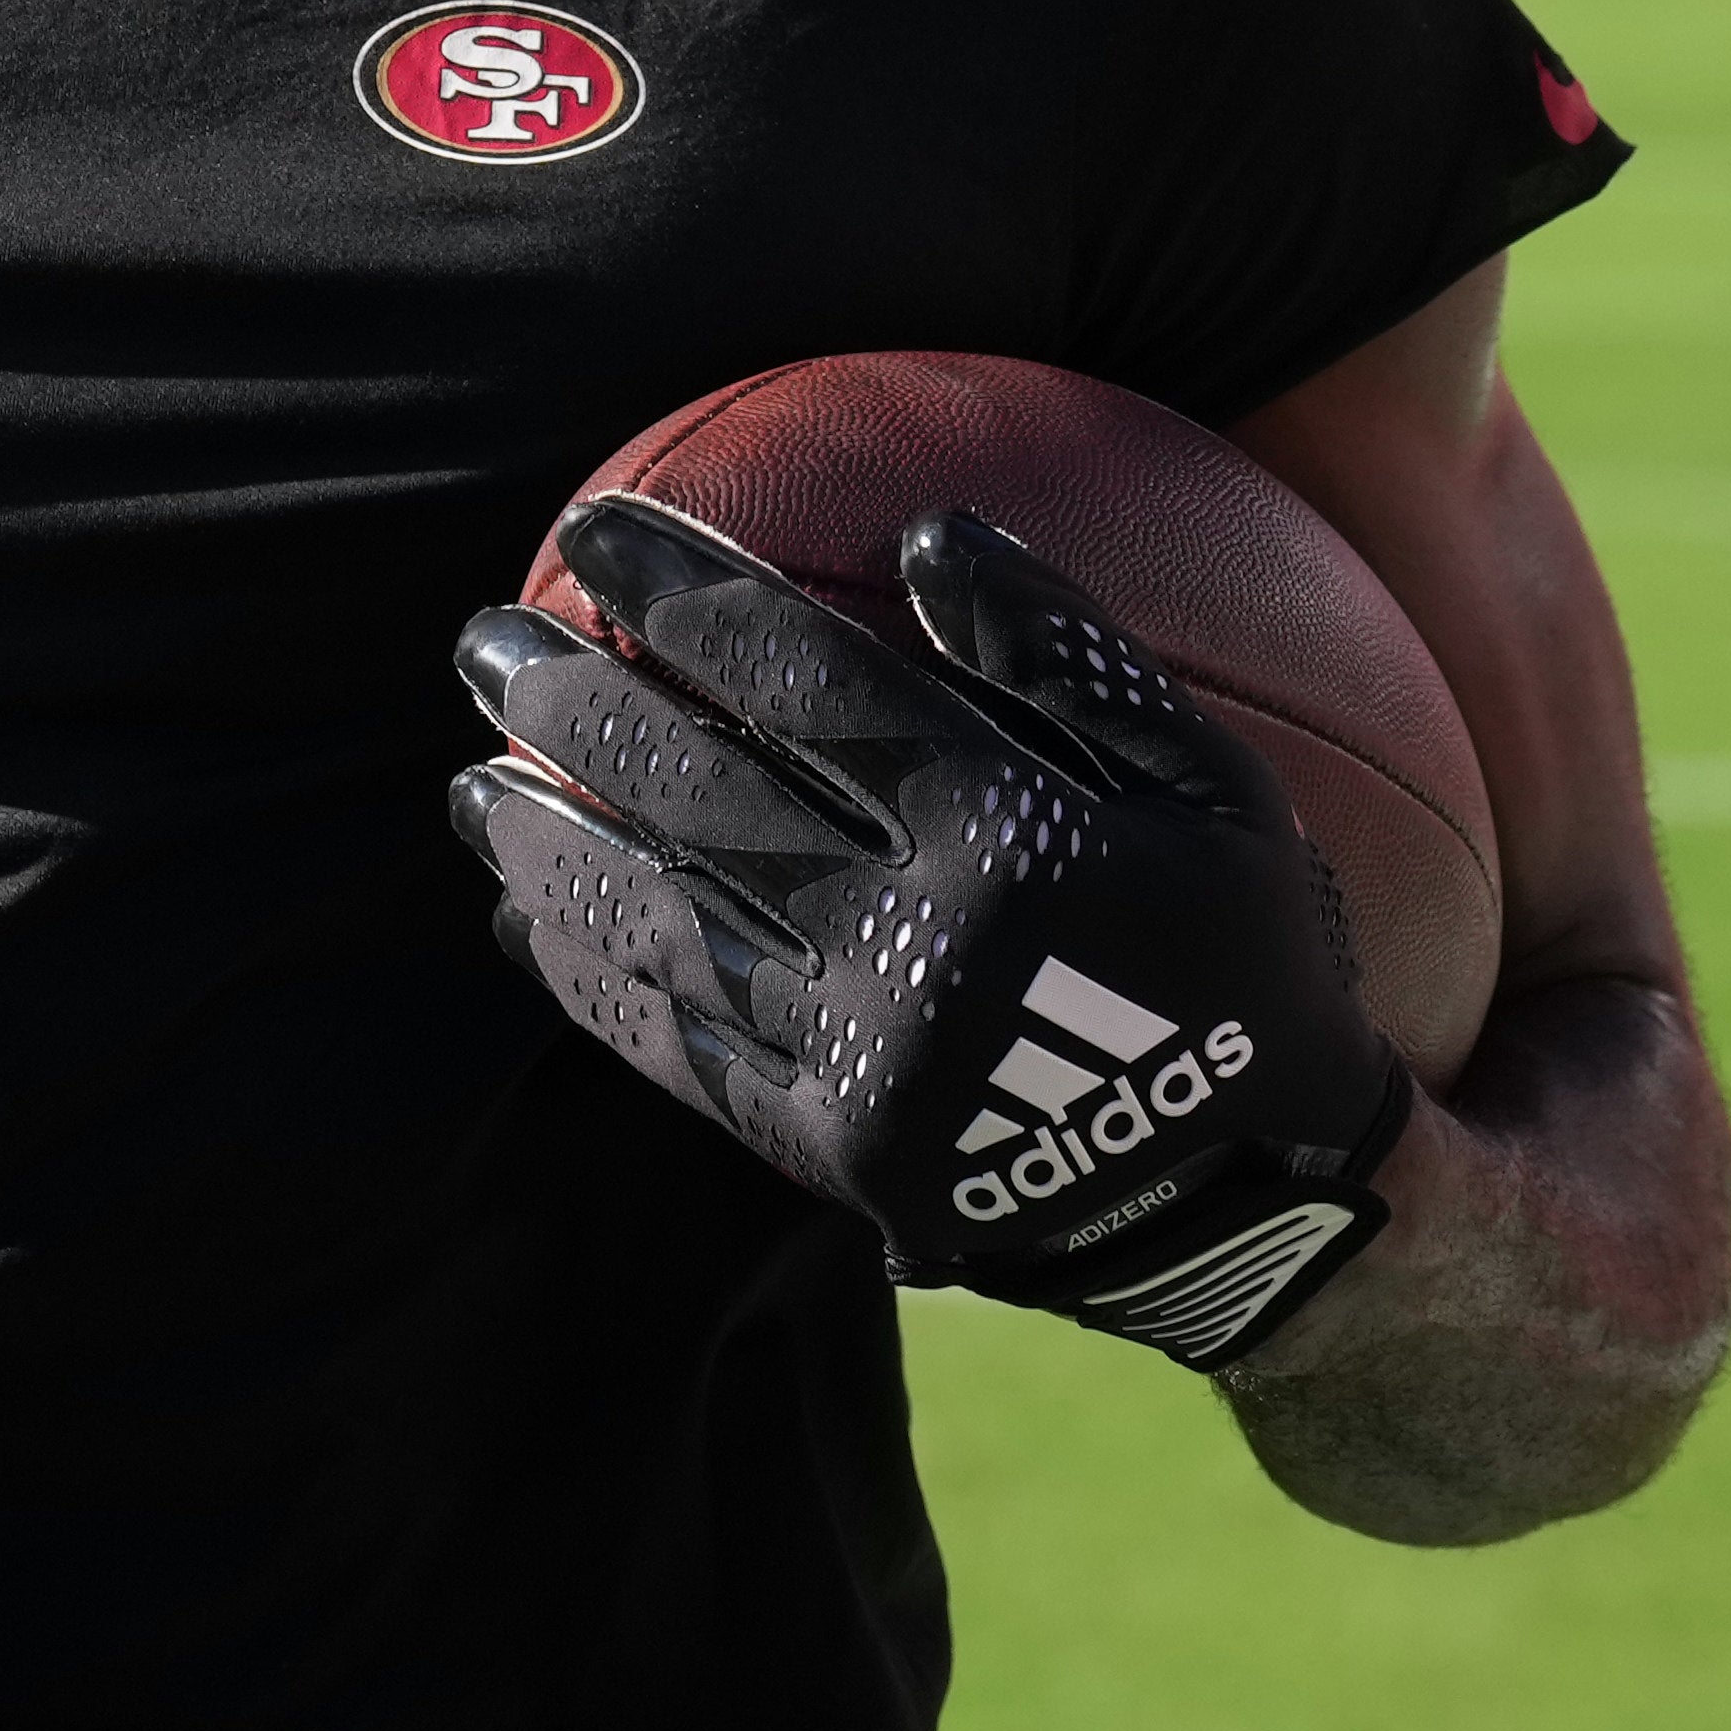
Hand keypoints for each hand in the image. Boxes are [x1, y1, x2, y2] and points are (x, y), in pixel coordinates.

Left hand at [452, 501, 1410, 1369]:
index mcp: (1008, 839)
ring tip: (467, 784)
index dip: (690, 600)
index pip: (808, 687)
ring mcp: (862, 1065)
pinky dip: (595, 984)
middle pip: (701, 800)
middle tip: (478, 641)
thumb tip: (932, 530)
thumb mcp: (1219, 787)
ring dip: (552, 849)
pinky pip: (683, 1055)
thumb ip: (1074, 656)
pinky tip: (524, 930)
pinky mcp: (833, 1158)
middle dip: (575, 710)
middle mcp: (914, 948)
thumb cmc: (1243, 953)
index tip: (594, 531)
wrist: (1263, 1200)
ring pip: (668, 931)